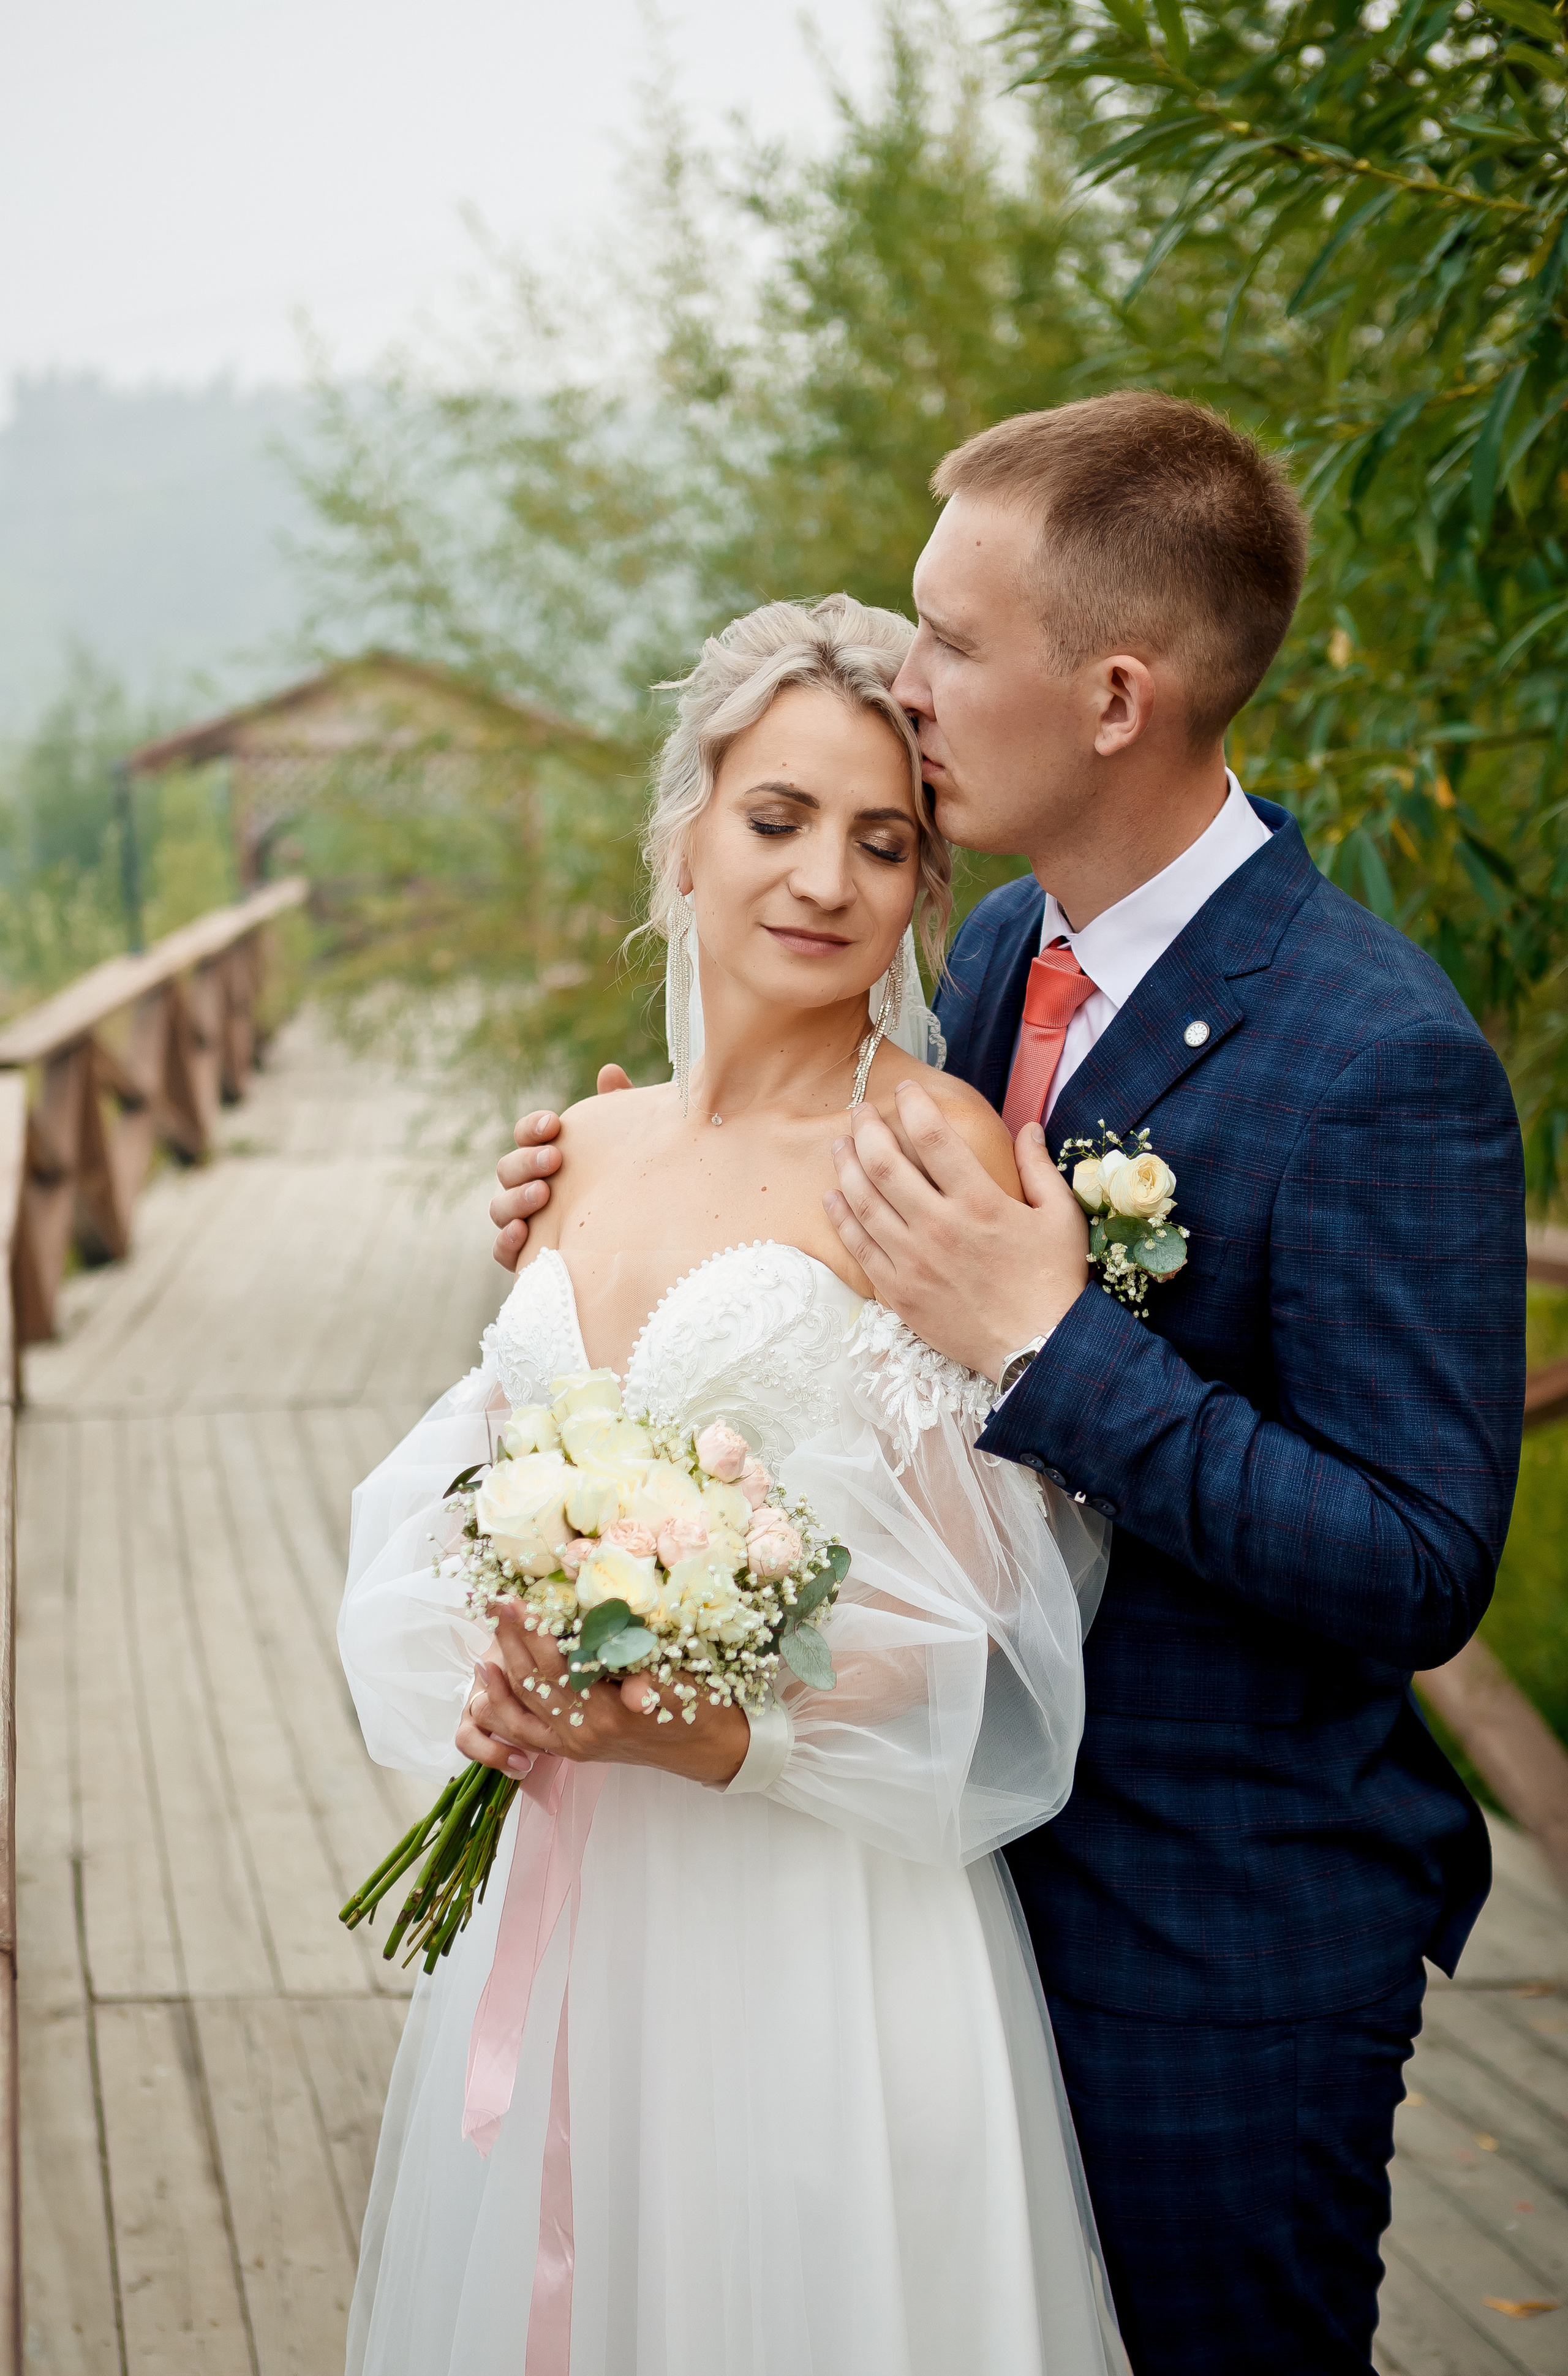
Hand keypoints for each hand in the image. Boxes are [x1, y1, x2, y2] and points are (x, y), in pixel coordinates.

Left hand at [456, 1602, 748, 1785]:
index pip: (558, 1667)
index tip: (520, 1598)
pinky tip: (488, 1676)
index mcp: (610, 1715)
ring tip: (490, 1627)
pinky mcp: (569, 1750)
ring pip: (522, 1705)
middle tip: (497, 1599)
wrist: (707, 1749)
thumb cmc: (698, 1707)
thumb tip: (636, 1690)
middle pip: (533, 1681)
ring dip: (500, 1666)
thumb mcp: (684, 1690)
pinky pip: (523, 1731)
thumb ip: (657, 1688)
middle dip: (512, 1638)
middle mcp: (583, 1733)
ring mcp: (572, 1745)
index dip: (536, 1632)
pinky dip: (500, 1706)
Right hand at [489, 1064, 633, 1268]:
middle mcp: (529, 1187)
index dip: (533, 1128)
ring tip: (542, 1194)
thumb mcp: (631, 1148)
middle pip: (508, 1169)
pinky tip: (523, 1233)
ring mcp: (524, 1223)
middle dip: (526, 1161)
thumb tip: (610, 1072)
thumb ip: (621, 1111)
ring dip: (516, 1199)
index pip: (527, 1134)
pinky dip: (507, 1241)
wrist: (640, 1246)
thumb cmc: (631, 1186)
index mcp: (548, 1155)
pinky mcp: (527, 1259)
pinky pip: (502, 1250)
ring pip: (499, 1208)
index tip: (555, 1124)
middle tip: (554, 1159)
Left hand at [822, 1078, 1088, 1380]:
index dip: (914, 1106)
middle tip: (860, 1111)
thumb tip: (1028, 1126)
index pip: (934, 1137)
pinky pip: (859, 1247)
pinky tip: (832, 1197)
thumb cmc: (1054, 1282)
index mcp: (979, 1202)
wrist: (1038, 1350)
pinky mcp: (899, 1291)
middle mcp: (939, 1226)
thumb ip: (1039, 1167)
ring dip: (846, 1166)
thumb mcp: (1060, 1217)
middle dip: (867, 1129)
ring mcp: (913, 1261)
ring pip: (864, 1202)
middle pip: (885, 1164)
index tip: (905, 1090)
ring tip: (839, 1144)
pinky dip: (841, 1217)